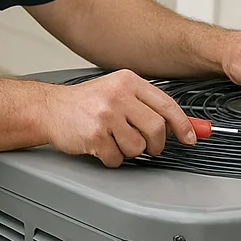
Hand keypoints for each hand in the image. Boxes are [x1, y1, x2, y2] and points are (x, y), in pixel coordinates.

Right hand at [41, 69, 197, 167]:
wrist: (50, 109)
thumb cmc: (86, 103)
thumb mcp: (118, 92)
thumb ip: (149, 106)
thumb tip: (186, 125)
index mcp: (128, 81)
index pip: (167, 104)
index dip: (183, 125)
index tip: (191, 137)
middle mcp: (117, 95)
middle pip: (156, 128)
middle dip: (156, 144)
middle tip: (149, 146)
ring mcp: (105, 116)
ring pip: (138, 147)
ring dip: (129, 151)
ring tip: (115, 141)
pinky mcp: (94, 136)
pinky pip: (116, 158)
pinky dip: (111, 158)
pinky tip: (101, 146)